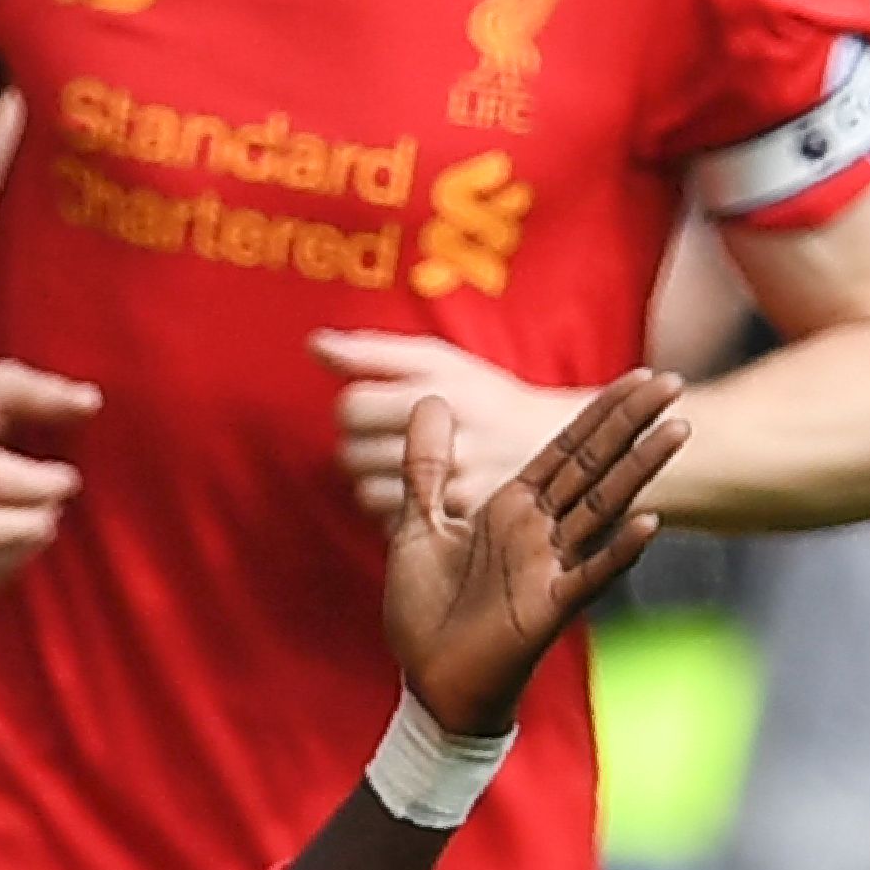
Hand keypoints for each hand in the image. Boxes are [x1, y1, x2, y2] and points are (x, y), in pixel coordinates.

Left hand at [317, 328, 579, 532]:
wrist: (556, 445)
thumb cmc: (484, 396)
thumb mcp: (439, 360)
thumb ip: (372, 352)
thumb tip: (314, 343)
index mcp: (442, 393)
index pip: (351, 408)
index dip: (353, 408)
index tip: (376, 408)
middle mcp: (451, 441)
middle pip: (350, 455)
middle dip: (359, 446)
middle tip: (389, 440)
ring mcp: (457, 489)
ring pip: (365, 495)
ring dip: (372, 481)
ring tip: (403, 467)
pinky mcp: (461, 525)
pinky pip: (392, 525)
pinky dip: (396, 512)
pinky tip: (421, 494)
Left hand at [378, 367, 684, 737]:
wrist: (428, 682)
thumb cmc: (427, 611)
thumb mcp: (418, 525)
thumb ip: (427, 465)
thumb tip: (429, 399)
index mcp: (512, 508)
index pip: (565, 449)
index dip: (600, 412)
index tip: (640, 374)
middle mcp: (539, 531)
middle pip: (594, 466)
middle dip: (631, 423)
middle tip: (675, 381)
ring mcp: (550, 567)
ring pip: (602, 508)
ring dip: (639, 470)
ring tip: (677, 431)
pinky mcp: (549, 607)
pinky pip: (590, 575)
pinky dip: (618, 551)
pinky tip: (649, 522)